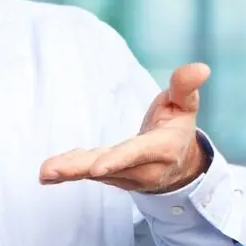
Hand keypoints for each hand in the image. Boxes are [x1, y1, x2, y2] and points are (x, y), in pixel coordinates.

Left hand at [38, 62, 210, 193]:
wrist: (178, 164)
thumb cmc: (178, 128)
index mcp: (163, 149)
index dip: (117, 160)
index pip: (137, 153)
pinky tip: (48, 173)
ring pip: (94, 173)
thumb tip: (200, 67)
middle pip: (109, 169)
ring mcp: (126, 178)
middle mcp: (143, 169)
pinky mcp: (111, 178)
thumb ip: (185, 87)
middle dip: (79, 169)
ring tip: (44, 172)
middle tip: (49, 171)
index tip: (96, 168)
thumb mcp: (186, 106)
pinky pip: (88, 173)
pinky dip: (69, 172)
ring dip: (68, 171)